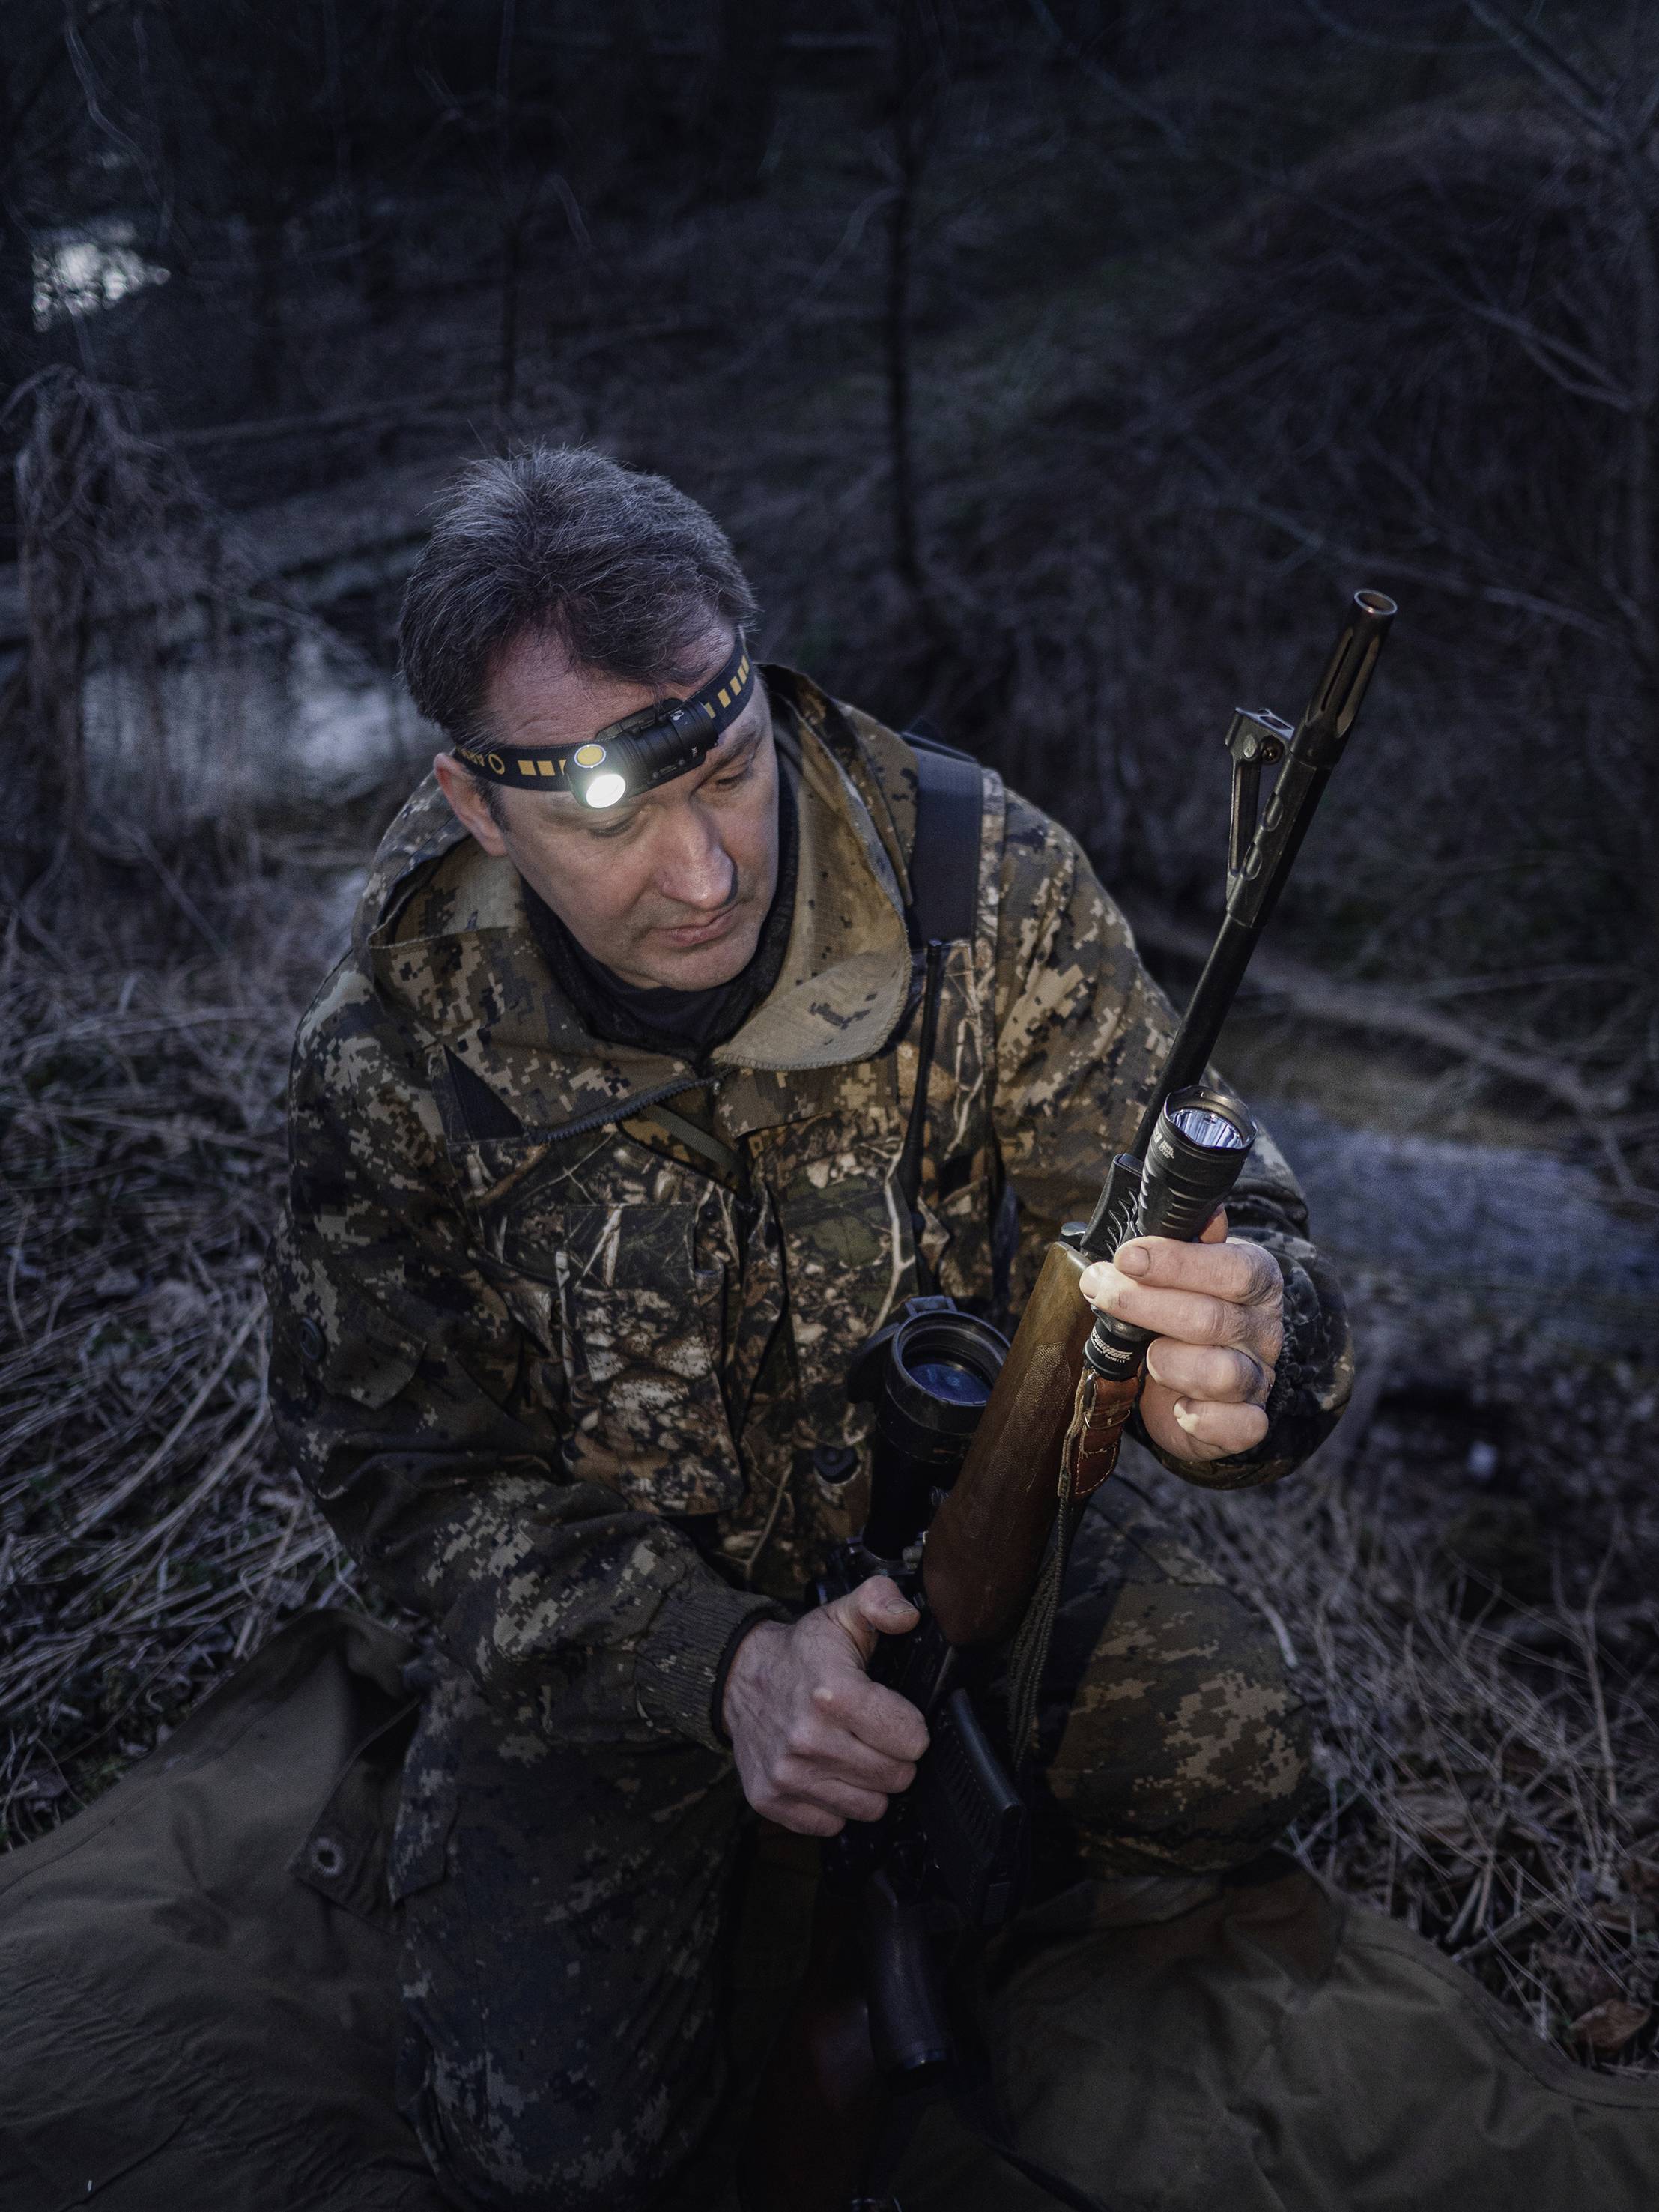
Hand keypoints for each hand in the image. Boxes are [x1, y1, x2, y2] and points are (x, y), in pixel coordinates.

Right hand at [722, 1577, 929, 1836]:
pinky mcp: (772, 1800)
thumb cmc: (802, 1652)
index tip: (893, 1713)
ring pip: (870, 1808)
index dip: (911, 1726)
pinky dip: (834, 1804)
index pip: (912, 1740)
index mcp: (834, 1694)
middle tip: (873, 1734)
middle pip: (896, 1777)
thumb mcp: (844, 1614)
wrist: (738, 1678)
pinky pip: (832, 1824)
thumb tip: (909, 1616)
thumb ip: (882, 1601)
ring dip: (868, 1784)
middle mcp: (808, 1739)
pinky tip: (826, 1772)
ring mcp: (788, 1775)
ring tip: (852, 1753)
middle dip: (894, 1756)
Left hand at [1078, 1210, 1282, 1462]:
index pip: (1231, 1268)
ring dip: (1168, 1362)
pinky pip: (1241, 1426)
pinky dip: (1204, 1418)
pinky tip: (1180, 1405)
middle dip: (1142, 1304)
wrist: (1198, 1372)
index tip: (1126, 1257)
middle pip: (1210, 1318)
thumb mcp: (1185, 1266)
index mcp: (1255, 1279)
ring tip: (1147, 1356)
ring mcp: (1259, 1377)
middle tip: (1098, 1289)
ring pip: (1221, 1373)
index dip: (1176, 1262)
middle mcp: (1264, 1328)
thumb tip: (1189, 1208)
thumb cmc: (1185, 1307)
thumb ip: (1185, 1239)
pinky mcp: (1248, 1421)